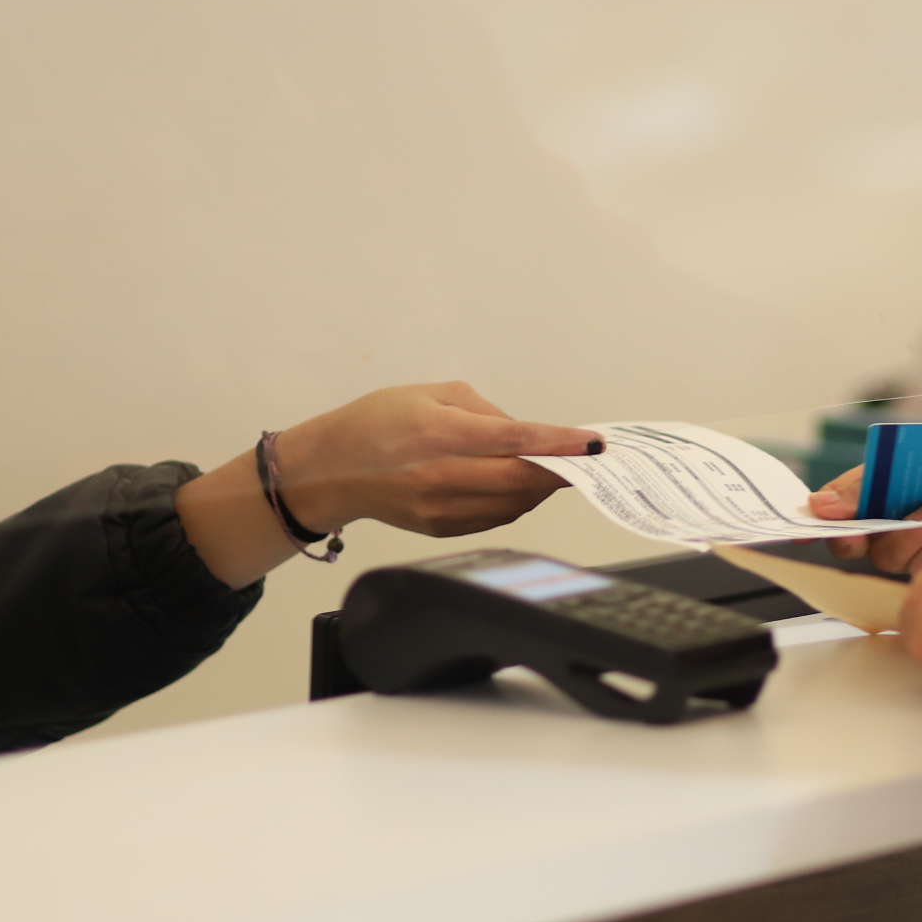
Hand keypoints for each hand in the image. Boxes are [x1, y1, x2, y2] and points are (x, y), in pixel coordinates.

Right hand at [175, 382, 598, 587]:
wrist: (329, 469)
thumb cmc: (377, 422)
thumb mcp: (431, 393)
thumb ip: (486, 412)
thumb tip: (527, 435)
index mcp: (440, 432)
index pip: (516, 441)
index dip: (561, 444)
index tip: (592, 443)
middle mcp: (441, 474)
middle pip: (521, 481)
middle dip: (561, 471)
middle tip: (584, 460)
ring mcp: (440, 508)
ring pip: (513, 504)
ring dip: (539, 487)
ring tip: (551, 468)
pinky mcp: (439, 528)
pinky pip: (494, 517)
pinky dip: (514, 501)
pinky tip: (517, 485)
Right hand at [809, 415, 921, 574]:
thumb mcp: (911, 454)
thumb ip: (863, 482)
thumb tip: (818, 505)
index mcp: (878, 493)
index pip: (836, 518)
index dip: (827, 527)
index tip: (829, 527)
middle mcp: (891, 524)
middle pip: (858, 547)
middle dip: (879, 528)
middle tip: (900, 515)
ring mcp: (917, 549)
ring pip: (892, 558)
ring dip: (921, 529)